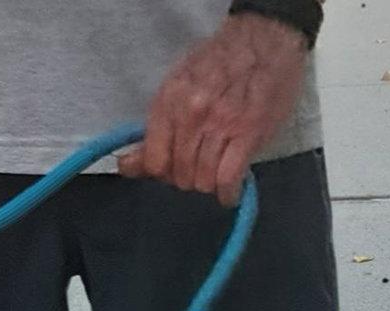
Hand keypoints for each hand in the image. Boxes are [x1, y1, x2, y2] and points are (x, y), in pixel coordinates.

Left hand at [118, 13, 308, 206]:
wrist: (264, 39)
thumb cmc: (220, 62)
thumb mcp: (179, 85)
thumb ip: (156, 128)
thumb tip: (126, 166)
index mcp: (170, 100)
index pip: (154, 162)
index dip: (165, 173)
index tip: (176, 169)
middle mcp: (192, 113)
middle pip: (180, 175)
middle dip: (190, 178)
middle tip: (202, 166)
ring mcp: (220, 123)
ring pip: (203, 181)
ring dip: (210, 185)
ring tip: (219, 171)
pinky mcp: (248, 133)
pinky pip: (228, 180)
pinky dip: (228, 192)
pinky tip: (231, 189)